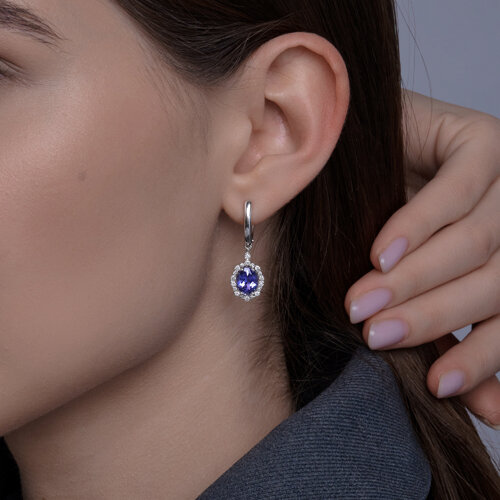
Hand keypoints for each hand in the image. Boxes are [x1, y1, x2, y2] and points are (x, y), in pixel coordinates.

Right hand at [344, 90, 499, 428]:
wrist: (356, 159)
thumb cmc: (378, 225)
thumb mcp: (411, 288)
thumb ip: (442, 335)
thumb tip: (485, 411)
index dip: (481, 359)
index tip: (437, 386)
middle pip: (495, 283)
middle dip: (431, 316)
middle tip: (375, 335)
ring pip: (475, 243)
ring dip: (414, 279)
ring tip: (364, 302)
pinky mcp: (483, 142)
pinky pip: (456, 192)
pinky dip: (416, 227)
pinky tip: (380, 253)